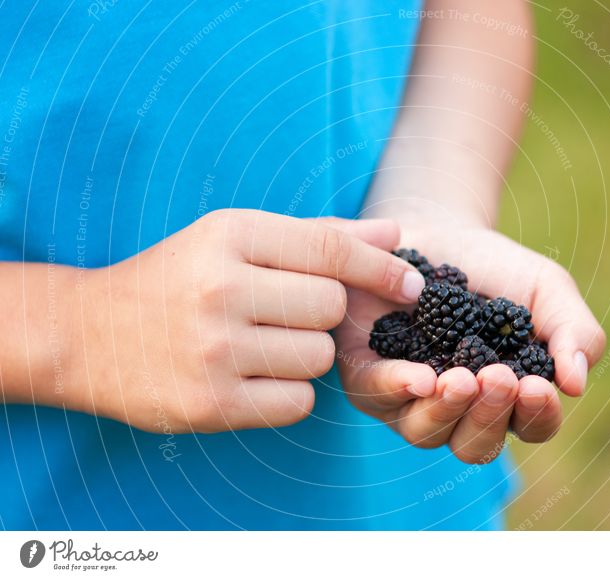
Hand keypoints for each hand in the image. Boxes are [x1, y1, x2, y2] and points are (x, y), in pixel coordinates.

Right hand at [66, 210, 423, 433]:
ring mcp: (214, 350)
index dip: (381, 268)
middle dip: (326, 315)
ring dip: (308, 355)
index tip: (411, 285)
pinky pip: (298, 402)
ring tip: (264, 345)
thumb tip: (393, 232)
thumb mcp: (235, 239)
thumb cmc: (175, 280)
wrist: (85, 334)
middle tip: (288, 315)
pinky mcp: (210, 404)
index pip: (331, 248)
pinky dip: (289, 392)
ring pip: (320, 358)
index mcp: (229, 235)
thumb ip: (318, 236)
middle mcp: (221, 289)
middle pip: (333, 309)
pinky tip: (254, 377)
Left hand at [334, 226, 605, 463]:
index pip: (531, 427)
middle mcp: (458, 409)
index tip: (536, 387)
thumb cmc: (499, 270)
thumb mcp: (548, 291)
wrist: (440, 230)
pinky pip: (376, 394)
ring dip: (445, 411)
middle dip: (488, 416)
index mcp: (508, 399)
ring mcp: (410, 399)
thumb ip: (573, 332)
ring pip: (424, 433)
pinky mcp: (367, 373)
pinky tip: (420, 376)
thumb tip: (577, 384)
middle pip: (474, 444)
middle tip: (498, 378)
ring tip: (461, 378)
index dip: (537, 416)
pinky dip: (397, 389)